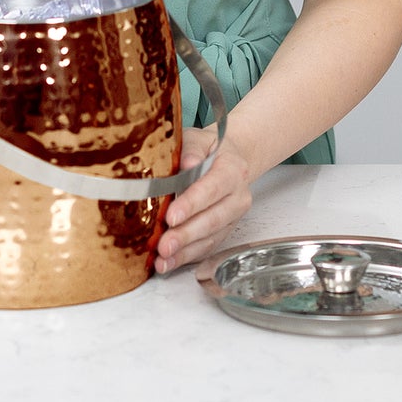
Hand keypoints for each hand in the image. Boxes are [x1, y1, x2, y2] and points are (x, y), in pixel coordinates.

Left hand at [154, 127, 251, 274]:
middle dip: (186, 234)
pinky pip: (207, 247)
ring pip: (210, 238)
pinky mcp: (225, 231)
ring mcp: (233, 217)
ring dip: (185, 252)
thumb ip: (191, 150)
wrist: (229, 158)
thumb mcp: (199, 139)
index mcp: (233, 170)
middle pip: (213, 219)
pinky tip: (169, 262)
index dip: (192, 204)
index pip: (212, 188)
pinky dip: (187, 257)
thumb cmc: (210, 149)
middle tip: (164, 245)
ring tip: (163, 259)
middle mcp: (238, 196)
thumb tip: (187, 164)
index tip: (172, 216)